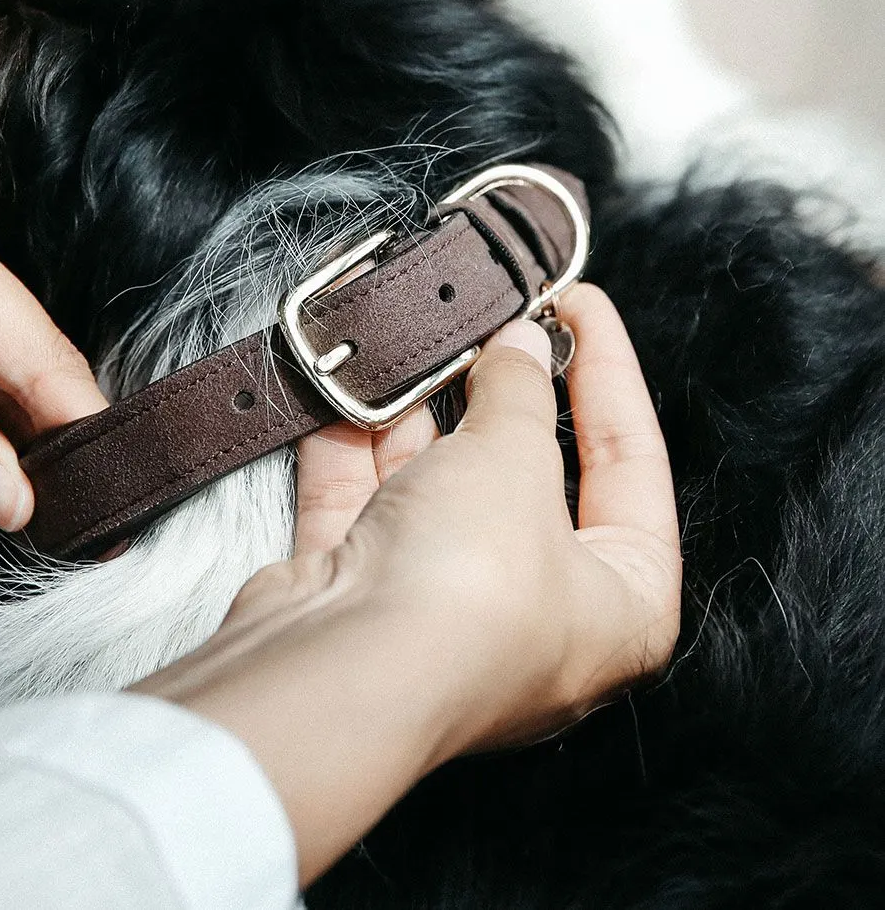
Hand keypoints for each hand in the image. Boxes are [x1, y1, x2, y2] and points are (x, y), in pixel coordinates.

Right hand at [137, 284, 680, 884]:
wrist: (339, 669)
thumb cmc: (469, 591)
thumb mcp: (515, 460)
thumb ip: (520, 393)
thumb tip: (520, 345)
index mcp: (620, 604)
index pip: (631, 465)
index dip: (607, 372)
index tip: (579, 302)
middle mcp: (535, 613)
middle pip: (526, 474)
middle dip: (501, 391)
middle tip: (492, 317)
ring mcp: (441, 606)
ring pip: (436, 484)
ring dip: (421, 411)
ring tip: (417, 337)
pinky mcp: (362, 594)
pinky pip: (365, 501)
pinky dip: (355, 445)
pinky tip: (350, 385)